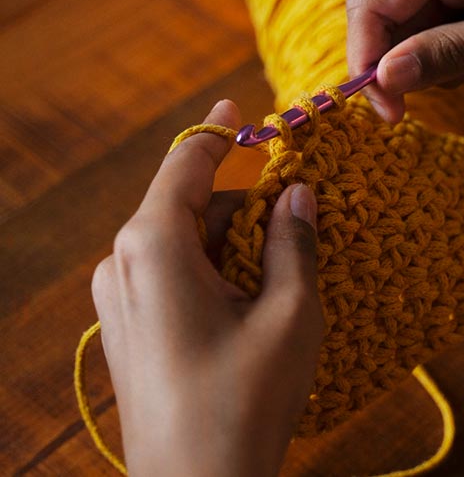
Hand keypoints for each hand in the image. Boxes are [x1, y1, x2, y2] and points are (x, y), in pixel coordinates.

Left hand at [91, 100, 322, 475]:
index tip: (237, 108)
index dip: (216, 133)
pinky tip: (251, 307)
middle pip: (192, 208)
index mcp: (154, 245)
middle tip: (300, 226)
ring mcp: (119, 299)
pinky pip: (172, 277)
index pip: (186, 165)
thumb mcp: (289, 313)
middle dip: (245, 210)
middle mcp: (124, 263)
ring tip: (282, 284)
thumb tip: (297, 195)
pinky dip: (214, 274)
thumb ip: (294, 242)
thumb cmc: (244, 399)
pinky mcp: (127, 328)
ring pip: (185, 245)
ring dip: (234, 248)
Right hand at [347, 0, 463, 121]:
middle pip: (379, 12)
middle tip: (408, 111)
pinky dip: (439, 53)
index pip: (374, 2)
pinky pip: (427, 24)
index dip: (366, 57)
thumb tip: (386, 79)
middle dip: (387, 65)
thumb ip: (454, 50)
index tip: (387, 110)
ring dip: (416, 61)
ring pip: (400, 23)